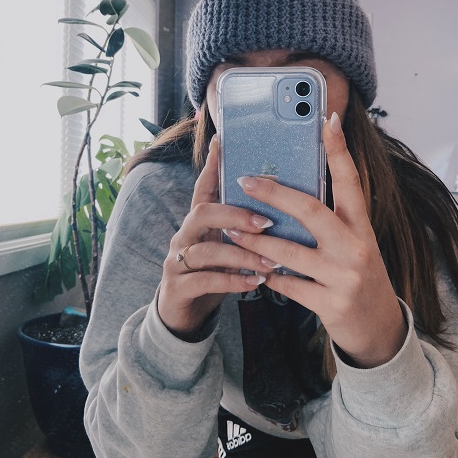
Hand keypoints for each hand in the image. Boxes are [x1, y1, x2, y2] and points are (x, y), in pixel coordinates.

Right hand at [157, 137, 276, 337]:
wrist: (184, 314)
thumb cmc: (213, 273)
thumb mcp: (225, 245)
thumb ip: (242, 226)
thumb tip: (279, 204)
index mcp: (198, 222)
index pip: (203, 187)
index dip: (211, 165)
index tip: (222, 143)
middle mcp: (185, 236)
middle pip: (203, 213)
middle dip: (235, 214)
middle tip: (266, 222)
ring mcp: (178, 261)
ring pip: (206, 250)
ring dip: (241, 254)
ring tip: (271, 262)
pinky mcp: (178, 287)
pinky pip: (205, 280)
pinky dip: (233, 281)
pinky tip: (255, 282)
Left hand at [223, 113, 407, 367]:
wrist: (380, 328)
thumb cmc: (359, 275)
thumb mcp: (355, 243)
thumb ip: (332, 221)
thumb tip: (292, 192)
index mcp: (362, 226)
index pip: (350, 181)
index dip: (339, 150)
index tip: (327, 120)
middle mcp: (356, 247)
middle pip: (311, 211)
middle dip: (275, 194)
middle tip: (246, 181)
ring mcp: (344, 277)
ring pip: (289, 252)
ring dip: (255, 241)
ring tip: (232, 230)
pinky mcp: (330, 304)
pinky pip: (288, 286)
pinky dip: (269, 276)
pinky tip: (254, 270)